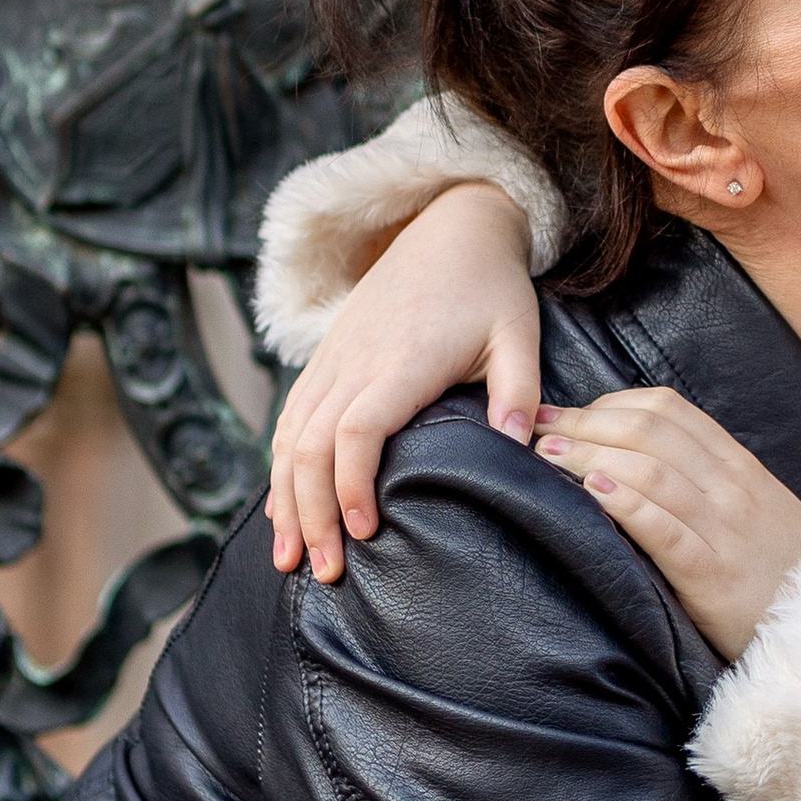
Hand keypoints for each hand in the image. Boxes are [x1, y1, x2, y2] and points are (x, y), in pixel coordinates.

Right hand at [266, 179, 543, 585]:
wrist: (450, 227)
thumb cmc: (491, 287)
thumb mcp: (519, 332)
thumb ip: (519, 390)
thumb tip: (520, 449)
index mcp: (403, 360)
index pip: (357, 429)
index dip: (351, 484)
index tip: (363, 532)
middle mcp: (356, 361)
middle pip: (311, 446)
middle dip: (309, 514)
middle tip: (324, 573)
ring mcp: (334, 360)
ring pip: (290, 437)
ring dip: (285, 501)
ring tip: (290, 559)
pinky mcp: (326, 359)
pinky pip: (291, 419)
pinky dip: (280, 469)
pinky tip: (283, 510)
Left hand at [534, 386, 800, 659]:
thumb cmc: (783, 571)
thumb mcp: (758, 508)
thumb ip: (712, 479)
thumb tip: (647, 456)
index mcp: (740, 466)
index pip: (669, 410)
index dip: (610, 403)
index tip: (569, 412)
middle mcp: (732, 487)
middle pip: (649, 431)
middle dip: (585, 422)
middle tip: (538, 427)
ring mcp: (725, 529)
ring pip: (650, 470)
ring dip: (589, 454)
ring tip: (546, 456)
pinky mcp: (714, 576)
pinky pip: (665, 529)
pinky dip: (625, 503)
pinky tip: (591, 491)